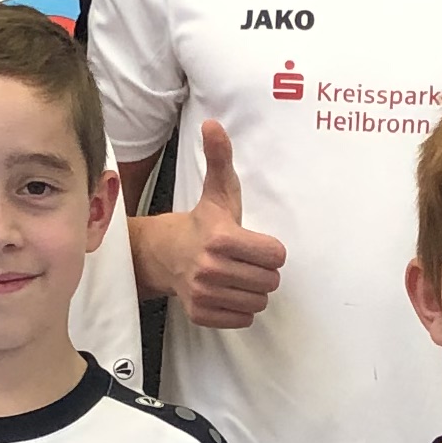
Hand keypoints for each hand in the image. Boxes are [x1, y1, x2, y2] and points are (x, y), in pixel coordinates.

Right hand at [162, 119, 286, 329]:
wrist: (165, 254)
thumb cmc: (202, 222)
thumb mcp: (217, 190)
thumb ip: (220, 157)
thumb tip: (213, 124)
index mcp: (221, 238)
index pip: (276, 255)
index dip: (270, 249)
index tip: (254, 243)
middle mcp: (211, 269)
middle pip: (270, 280)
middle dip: (262, 270)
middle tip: (244, 260)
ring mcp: (205, 294)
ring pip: (259, 301)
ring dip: (253, 290)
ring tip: (236, 275)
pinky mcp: (202, 313)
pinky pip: (243, 319)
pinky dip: (240, 308)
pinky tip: (227, 291)